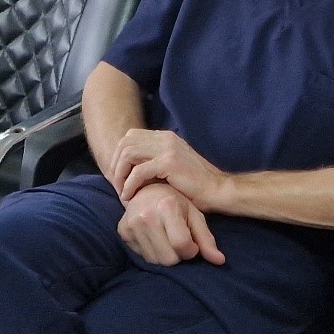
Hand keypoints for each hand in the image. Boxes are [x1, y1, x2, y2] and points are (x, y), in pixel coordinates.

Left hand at [110, 128, 228, 211]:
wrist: (218, 191)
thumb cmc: (195, 185)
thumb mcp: (172, 166)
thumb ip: (154, 161)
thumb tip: (129, 169)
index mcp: (165, 137)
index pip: (130, 137)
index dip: (119, 156)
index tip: (118, 176)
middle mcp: (165, 138)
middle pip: (125, 142)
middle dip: (115, 164)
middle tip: (116, 185)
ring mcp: (167, 148)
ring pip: (128, 154)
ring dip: (119, 174)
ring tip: (122, 192)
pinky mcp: (169, 163)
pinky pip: (138, 172)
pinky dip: (129, 185)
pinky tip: (129, 196)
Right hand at [117, 182, 225, 266]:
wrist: (147, 187)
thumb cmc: (176, 201)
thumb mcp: (194, 214)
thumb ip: (207, 239)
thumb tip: (220, 261)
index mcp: (166, 206)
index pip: (182, 245)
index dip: (191, 249)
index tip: (192, 242)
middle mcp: (146, 215)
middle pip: (168, 259)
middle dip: (178, 255)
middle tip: (179, 239)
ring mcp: (132, 223)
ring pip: (155, 260)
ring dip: (165, 254)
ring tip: (166, 237)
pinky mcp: (122, 231)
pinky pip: (143, 257)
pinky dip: (152, 252)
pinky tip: (155, 237)